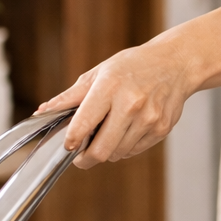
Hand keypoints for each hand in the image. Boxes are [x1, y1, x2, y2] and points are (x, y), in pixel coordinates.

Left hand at [36, 33, 195, 168]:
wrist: (177, 62)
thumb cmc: (135, 65)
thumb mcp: (101, 72)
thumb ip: (71, 96)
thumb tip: (43, 112)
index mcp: (111, 86)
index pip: (81, 127)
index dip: (70, 142)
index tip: (68, 144)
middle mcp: (131, 103)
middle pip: (100, 151)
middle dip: (85, 158)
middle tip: (83, 151)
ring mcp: (149, 118)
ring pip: (117, 154)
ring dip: (108, 149)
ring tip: (112, 130)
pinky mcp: (162, 128)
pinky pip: (134, 150)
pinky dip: (127, 145)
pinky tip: (130, 127)